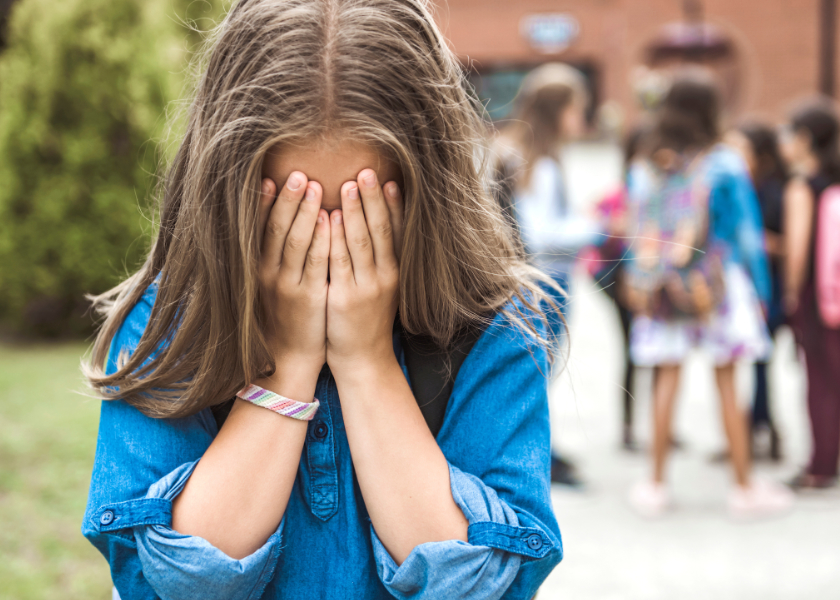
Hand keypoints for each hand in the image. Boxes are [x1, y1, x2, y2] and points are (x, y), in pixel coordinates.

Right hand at [257, 172, 329, 379]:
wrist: (289, 359)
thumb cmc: (284, 318)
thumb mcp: (271, 286)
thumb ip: (274, 257)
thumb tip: (280, 223)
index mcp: (259, 269)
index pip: (261, 229)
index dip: (267, 202)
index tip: (274, 177)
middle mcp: (269, 274)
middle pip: (277, 230)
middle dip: (288, 200)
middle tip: (299, 173)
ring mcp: (288, 286)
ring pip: (295, 243)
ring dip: (305, 212)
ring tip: (315, 186)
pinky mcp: (309, 298)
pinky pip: (316, 264)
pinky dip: (322, 240)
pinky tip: (329, 219)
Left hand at [326, 169, 403, 371]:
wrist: (364, 360)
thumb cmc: (368, 321)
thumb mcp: (382, 289)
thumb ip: (379, 260)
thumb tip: (373, 226)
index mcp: (395, 272)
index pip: (396, 232)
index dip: (393, 205)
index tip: (388, 179)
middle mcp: (385, 277)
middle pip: (380, 231)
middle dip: (373, 200)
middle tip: (366, 171)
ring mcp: (365, 288)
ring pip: (360, 242)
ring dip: (355, 212)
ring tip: (349, 185)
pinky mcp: (344, 298)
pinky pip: (339, 262)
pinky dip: (335, 238)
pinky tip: (330, 217)